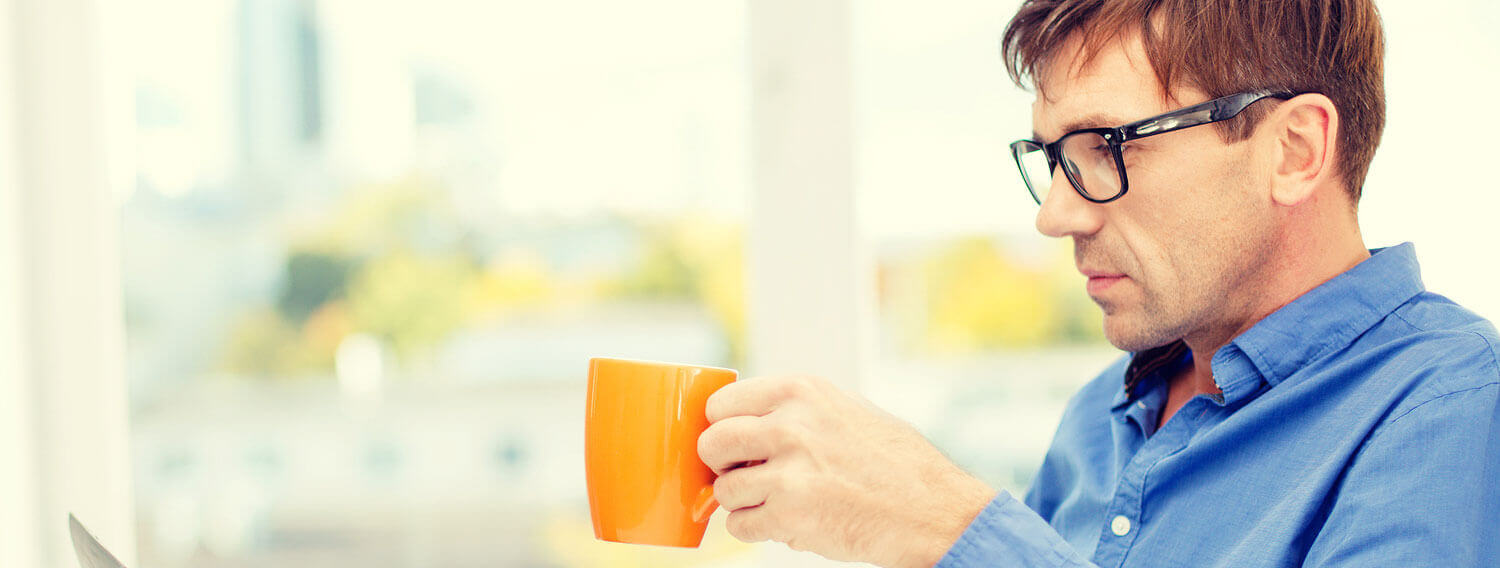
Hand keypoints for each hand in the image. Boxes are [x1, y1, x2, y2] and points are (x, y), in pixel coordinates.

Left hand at [697, 375, 995, 567]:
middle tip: (744, 475)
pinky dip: (756, 529)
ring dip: (742, 502)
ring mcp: (788, 471)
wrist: (933, 510)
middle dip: (722, 464)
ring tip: (775, 502)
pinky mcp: (790, 514)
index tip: (734, 443)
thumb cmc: (895, 464)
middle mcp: (790, 424)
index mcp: (801, 391)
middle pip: (712, 442)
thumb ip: (795, 410)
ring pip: (723, 490)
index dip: (722, 426)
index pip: (722, 402)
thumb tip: (743, 420)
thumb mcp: (845, 410)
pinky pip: (740, 525)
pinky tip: (786, 522)